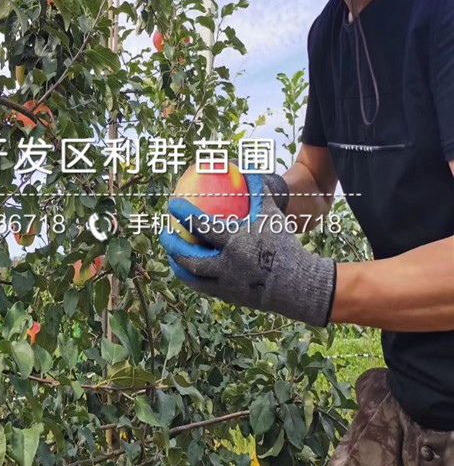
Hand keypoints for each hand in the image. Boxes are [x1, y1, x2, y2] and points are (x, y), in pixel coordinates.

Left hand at [160, 172, 335, 326]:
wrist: (300, 285)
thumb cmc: (284, 243)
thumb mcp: (273, 214)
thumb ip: (257, 190)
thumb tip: (244, 168)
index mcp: (237, 243)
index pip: (202, 227)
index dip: (183, 215)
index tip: (172, 204)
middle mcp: (228, 266)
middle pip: (189, 257)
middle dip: (172, 245)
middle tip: (164, 232)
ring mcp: (227, 284)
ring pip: (192, 276)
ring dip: (177, 264)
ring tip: (170, 253)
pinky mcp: (228, 298)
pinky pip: (203, 287)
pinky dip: (192, 277)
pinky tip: (188, 269)